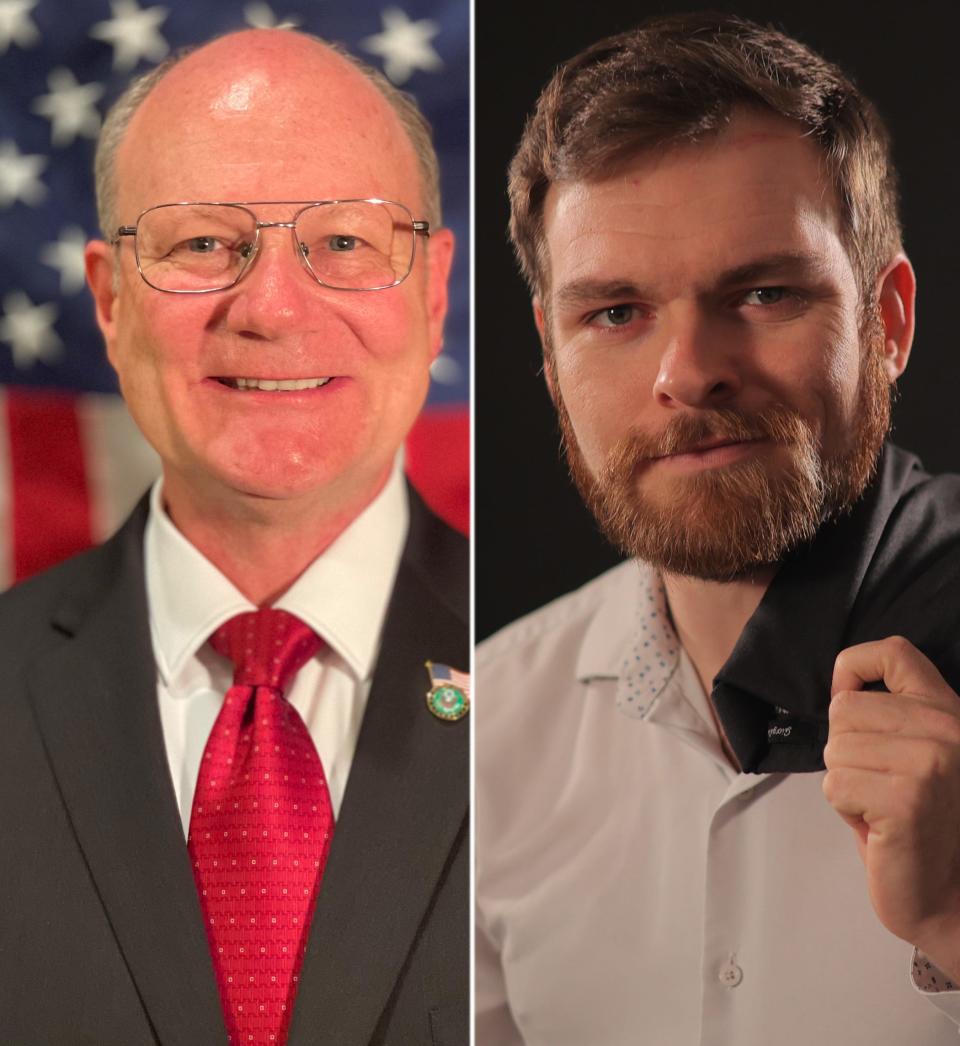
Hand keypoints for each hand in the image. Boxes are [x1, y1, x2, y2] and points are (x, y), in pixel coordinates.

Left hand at [823, 636, 959, 978]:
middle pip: (844, 708)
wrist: (948, 896)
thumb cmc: (914, 824)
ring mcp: (932, 761)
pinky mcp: (909, 798)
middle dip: (844, 751)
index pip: (894, 652)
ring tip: (882, 807)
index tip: (850, 698)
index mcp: (948, 710)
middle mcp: (949, 728)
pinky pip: (834, 783)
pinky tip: (879, 826)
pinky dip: (844, 808)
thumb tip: (839, 686)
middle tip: (878, 785)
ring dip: (845, 782)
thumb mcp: (907, 754)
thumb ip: (884, 716)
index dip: (853, 667)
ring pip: (835, 748)